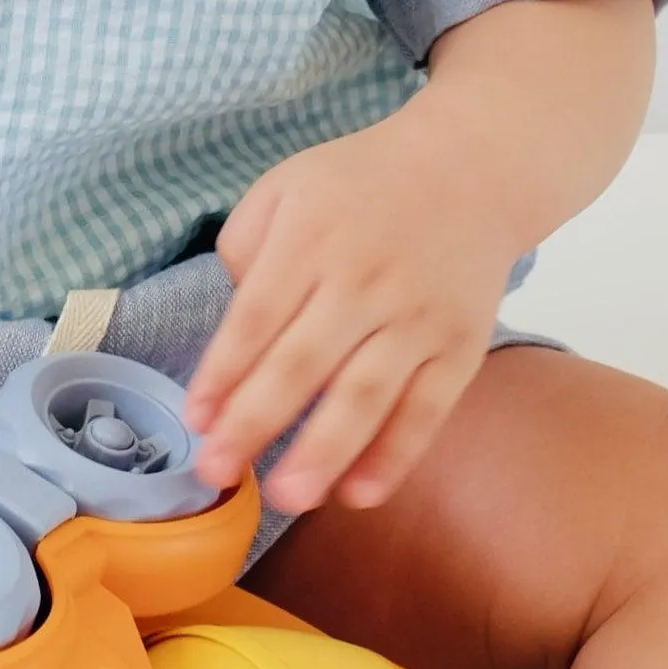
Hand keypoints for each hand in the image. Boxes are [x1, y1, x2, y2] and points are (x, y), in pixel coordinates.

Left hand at [181, 107, 524, 515]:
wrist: (472, 169)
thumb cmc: (361, 185)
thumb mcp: (286, 186)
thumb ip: (246, 246)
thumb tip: (234, 331)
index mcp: (310, 239)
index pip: (256, 318)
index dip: (223, 374)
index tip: (195, 422)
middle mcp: (363, 281)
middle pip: (302, 364)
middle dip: (256, 424)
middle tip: (217, 473)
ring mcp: (416, 318)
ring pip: (366, 394)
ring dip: (324, 453)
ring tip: (288, 499)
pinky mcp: (461, 346)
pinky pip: (427, 409)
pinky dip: (396, 455)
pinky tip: (359, 494)